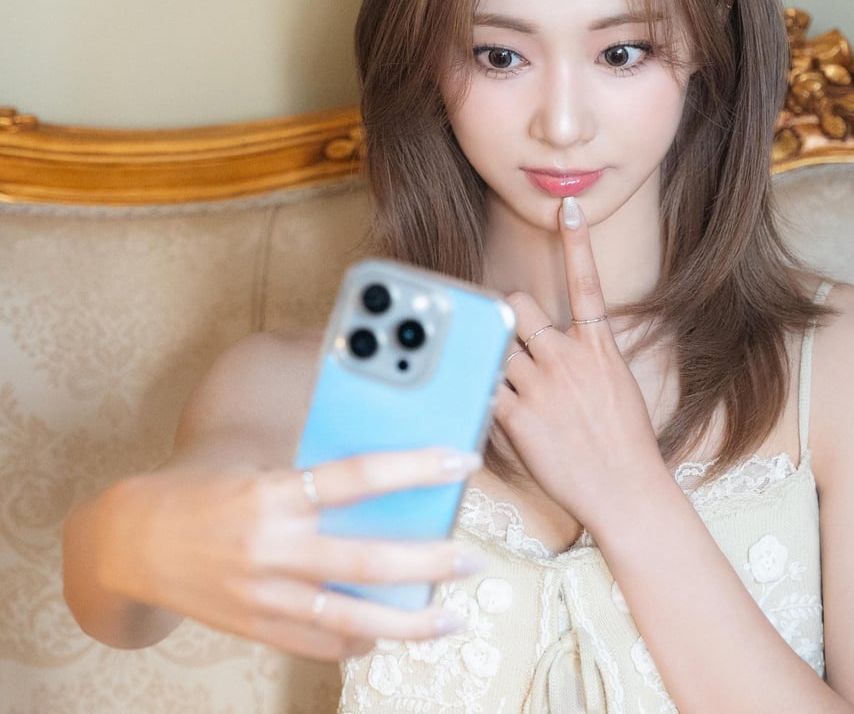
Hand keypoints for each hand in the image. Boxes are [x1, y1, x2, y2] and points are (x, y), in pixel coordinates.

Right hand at [91, 448, 482, 659]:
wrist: (134, 539)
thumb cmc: (205, 491)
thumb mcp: (260, 469)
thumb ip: (314, 480)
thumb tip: (387, 483)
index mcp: (275, 492)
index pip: (358, 476)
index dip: (413, 468)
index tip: (459, 461)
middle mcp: (273, 547)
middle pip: (366, 561)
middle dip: (428, 564)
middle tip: (471, 560)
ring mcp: (265, 595)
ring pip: (352, 617)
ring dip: (409, 621)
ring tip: (451, 617)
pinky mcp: (258, 628)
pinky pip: (321, 641)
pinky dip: (360, 640)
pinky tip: (387, 636)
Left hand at [495, 196, 664, 531]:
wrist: (625, 489)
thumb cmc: (625, 440)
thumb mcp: (617, 383)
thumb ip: (587, 355)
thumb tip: (561, 340)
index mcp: (597, 348)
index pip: (586, 282)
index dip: (577, 241)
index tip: (567, 207)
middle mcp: (566, 359)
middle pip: (517, 304)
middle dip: (509, 313)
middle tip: (513, 336)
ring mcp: (539, 388)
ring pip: (495, 340)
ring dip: (494, 351)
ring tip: (505, 375)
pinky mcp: (517, 418)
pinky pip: (483, 386)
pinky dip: (481, 388)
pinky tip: (490, 399)